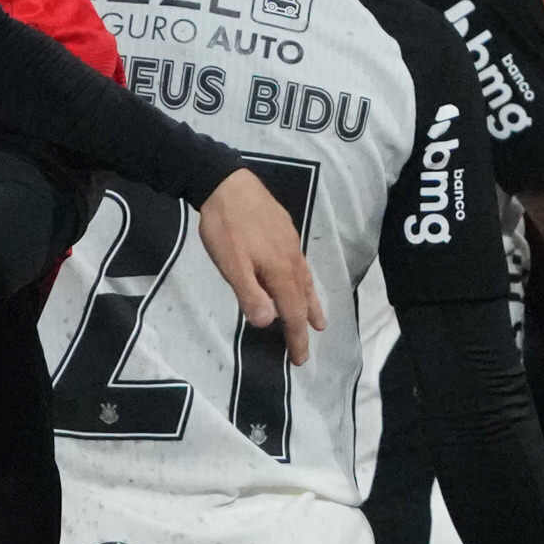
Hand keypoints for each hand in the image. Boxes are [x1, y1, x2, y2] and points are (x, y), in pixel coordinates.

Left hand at [194, 168, 322, 364]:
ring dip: (311, 305)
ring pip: (306, 282)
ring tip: (318, 321)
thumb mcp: (231, 265)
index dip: (297, 337)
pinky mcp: (286, 233)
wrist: (227, 184)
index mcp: (280, 271)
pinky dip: (306, 284)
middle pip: (304, 300)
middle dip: (306, 326)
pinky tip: (301, 283)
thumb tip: (270, 323)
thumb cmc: (225, 227)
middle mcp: (292, 261)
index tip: (300, 359)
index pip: (293, 313)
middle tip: (308, 347)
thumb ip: (250, 294)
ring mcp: (291, 245)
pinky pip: (302, 268)